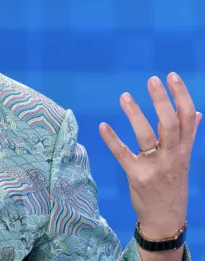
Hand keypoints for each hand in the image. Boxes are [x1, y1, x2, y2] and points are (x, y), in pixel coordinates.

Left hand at [98, 72, 200, 240]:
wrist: (167, 220)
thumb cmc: (173, 184)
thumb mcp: (185, 160)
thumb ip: (189, 136)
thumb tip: (198, 113)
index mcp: (184, 150)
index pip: (187, 118)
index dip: (181, 96)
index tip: (171, 76)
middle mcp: (173, 156)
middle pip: (171, 124)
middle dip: (162, 101)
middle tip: (152, 80)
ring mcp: (156, 167)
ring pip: (148, 136)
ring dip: (136, 115)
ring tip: (124, 96)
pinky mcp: (138, 176)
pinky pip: (124, 155)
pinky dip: (112, 140)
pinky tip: (102, 126)